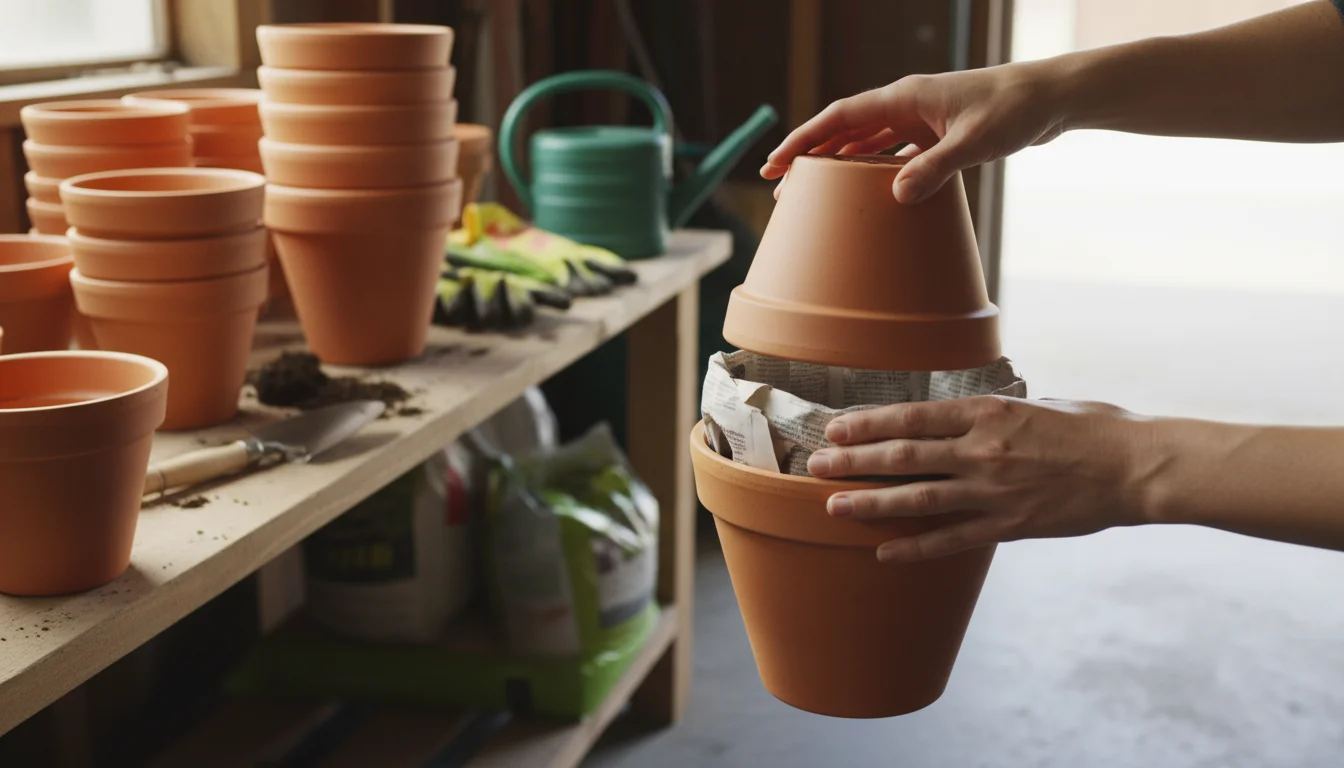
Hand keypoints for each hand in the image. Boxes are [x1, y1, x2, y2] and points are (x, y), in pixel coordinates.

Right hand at [761, 62, 1066, 203]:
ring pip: (865, 143)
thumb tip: (896, 195)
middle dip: (810, 156)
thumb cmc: (1016, 110)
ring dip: (837, 165)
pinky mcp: (937, 134)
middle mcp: (906, 104)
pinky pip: (893, 154)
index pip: (840, 117)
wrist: (1052, 98)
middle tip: (779, 186)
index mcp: (905, 97)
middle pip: (844, 131)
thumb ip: (935, 168)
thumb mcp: (975, 142)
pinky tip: (864, 194)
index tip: (776, 163)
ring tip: (811, 193)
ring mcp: (921, 119)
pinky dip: (873, 171)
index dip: (804, 140)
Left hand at [806, 397, 1159, 562]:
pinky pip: (951, 539)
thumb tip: (968, 415)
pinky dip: (914, 547)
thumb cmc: (1094, 427)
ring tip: (832, 507)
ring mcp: (993, 491)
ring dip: (870, 503)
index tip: (835, 427)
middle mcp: (982, 450)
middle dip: (853, 462)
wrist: (1138, 468)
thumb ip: (997, 413)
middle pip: (903, 456)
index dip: (868, 423)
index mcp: (988, 412)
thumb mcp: (1039, 404)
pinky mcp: (1009, 525)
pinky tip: (883, 552)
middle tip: (815, 466)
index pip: (913, 416)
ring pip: (917, 498)